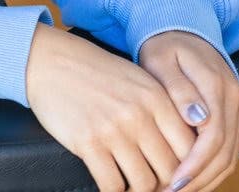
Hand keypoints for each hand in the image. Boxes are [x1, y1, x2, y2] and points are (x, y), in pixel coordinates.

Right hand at [26, 23, 195, 191]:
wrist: (50, 60)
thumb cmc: (94, 71)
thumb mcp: (136, 81)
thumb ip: (161, 112)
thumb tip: (183, 153)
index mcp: (156, 97)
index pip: (189, 149)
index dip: (186, 172)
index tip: (177, 180)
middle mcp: (138, 114)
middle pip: (170, 172)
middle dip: (165, 186)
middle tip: (154, 187)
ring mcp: (113, 129)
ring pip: (144, 184)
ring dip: (139, 191)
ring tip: (132, 187)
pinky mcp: (88, 142)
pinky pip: (112, 185)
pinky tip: (112, 185)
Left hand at [139, 31, 238, 191]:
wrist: (182, 31)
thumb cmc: (165, 47)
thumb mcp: (162, 61)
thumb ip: (179, 89)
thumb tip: (197, 119)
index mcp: (216, 83)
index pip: (213, 135)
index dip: (194, 163)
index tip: (172, 180)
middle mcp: (235, 97)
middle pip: (225, 152)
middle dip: (199, 179)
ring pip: (230, 156)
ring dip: (207, 179)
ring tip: (180, 191)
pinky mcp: (237, 115)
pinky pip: (230, 150)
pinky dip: (214, 169)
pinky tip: (193, 179)